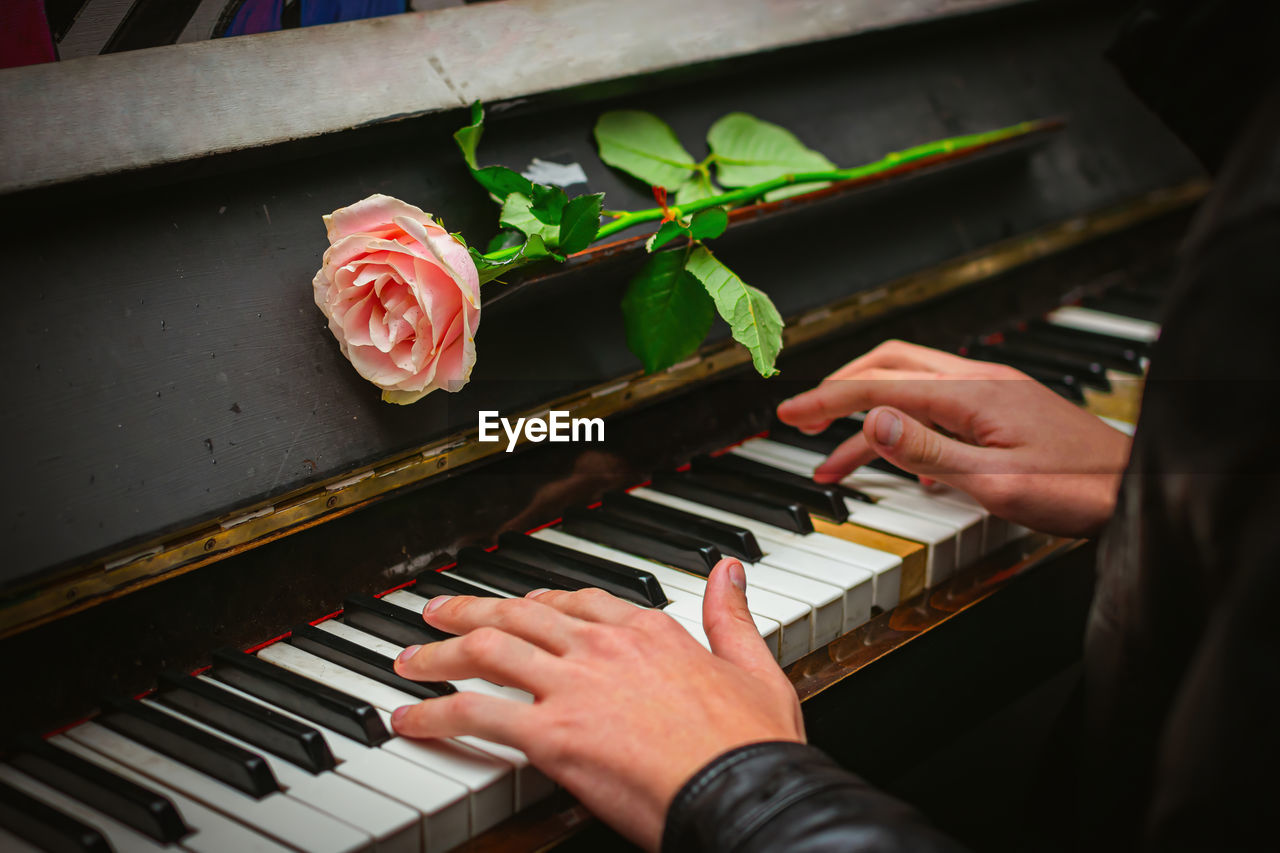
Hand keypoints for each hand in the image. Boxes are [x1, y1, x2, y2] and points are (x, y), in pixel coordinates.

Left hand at [390, 559, 803, 850]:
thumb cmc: (750, 743)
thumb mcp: (752, 666)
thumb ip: (730, 615)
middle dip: (468, 613)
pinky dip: (435, 714)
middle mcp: (601, 648)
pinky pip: (476, 713)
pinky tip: (410, 720)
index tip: (515, 608)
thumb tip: (730, 570)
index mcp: (646, 631)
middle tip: (436, 614)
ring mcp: (572, 687)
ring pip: (486, 652)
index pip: (576, 603)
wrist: (741, 789)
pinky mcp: (551, 734)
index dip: (536, 604)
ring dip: (439, 655)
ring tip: (409, 660)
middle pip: (516, 618)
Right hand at [776, 340, 1131, 536]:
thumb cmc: (1078, 489)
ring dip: (867, 418)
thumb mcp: (994, 480)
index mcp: (971, 393)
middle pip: (889, 366)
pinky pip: (938, 408)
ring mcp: (993, 393)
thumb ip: (926, 450)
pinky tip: (899, 464)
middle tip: (801, 419)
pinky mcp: (1003, 411)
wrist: (1139, 491)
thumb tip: (869, 418)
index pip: (880, 386)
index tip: (788, 413)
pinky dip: (903, 429)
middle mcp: (979, 381)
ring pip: (911, 389)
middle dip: (839, 390)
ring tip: (833, 461)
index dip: (827, 399)